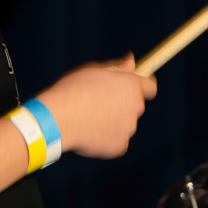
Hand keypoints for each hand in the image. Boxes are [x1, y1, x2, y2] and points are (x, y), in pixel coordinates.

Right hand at [35, 53, 156, 158]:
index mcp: (131, 86)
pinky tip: (91, 133)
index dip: (142, 86)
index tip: (134, 86)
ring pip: (125, 124)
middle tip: (100, 103)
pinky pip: (118, 142)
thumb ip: (117, 68)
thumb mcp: (94, 71)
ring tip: (90, 118)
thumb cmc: (72, 90)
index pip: (150, 86)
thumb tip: (131, 60)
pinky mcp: (119, 147)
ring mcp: (128, 129)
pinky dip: (108, 139)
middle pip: (136, 105)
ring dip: (115, 122)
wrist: (57, 118)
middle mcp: (135, 107)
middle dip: (123, 104)